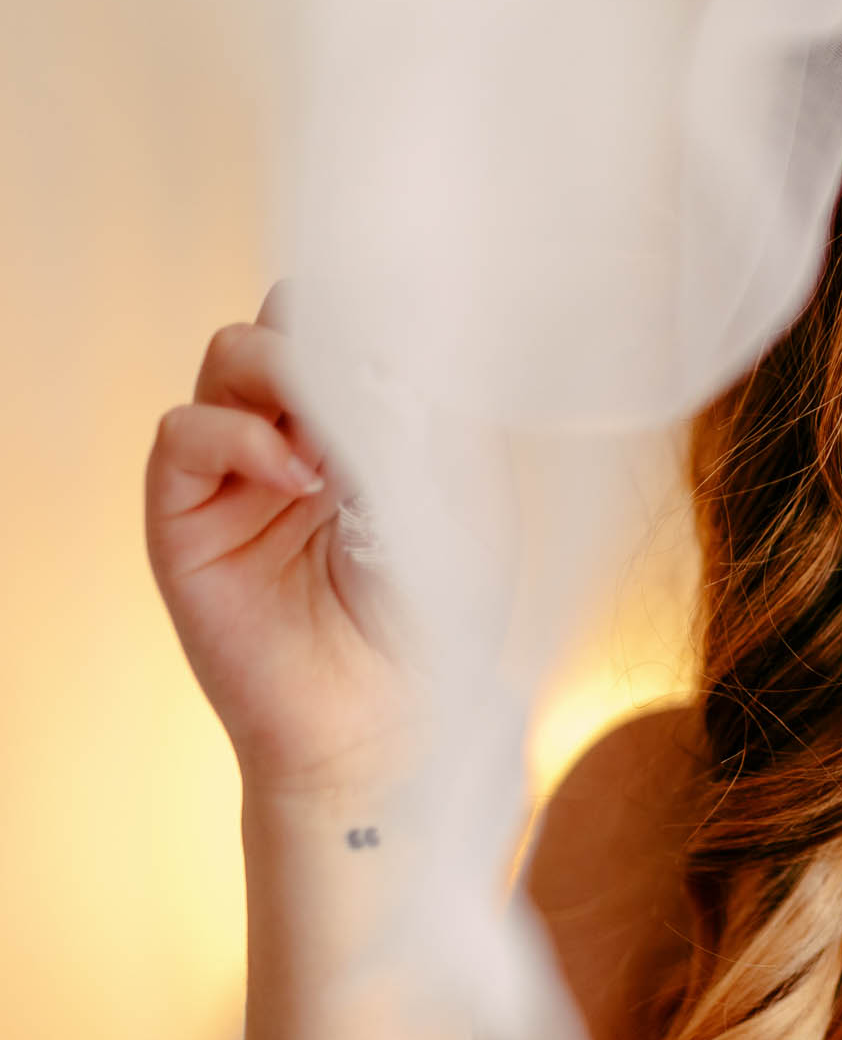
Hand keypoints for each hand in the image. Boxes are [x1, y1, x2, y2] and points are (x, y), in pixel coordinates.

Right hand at [144, 282, 419, 799]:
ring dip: (291, 373)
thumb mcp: (459, 499)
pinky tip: (298, 480)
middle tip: (376, 384)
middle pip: (284, 320)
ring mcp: (237, 469)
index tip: (419, 344)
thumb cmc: (434, 617)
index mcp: (366, 422)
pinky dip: (241, 437)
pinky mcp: (185, 515)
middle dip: (329, 329)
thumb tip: (386, 344)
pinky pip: (185, 431)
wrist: (390, 721)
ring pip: (232, 355)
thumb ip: (426, 415)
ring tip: (343, 445)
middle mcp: (297, 433)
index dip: (376, 319)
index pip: (349, 324)